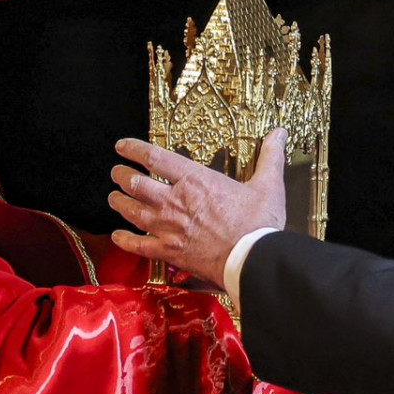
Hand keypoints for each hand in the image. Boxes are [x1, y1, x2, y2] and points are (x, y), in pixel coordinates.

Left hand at [109, 130, 288, 289]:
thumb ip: (270, 156)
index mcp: (195, 180)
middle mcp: (175, 201)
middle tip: (116, 173)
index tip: (122, 146)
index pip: (155, 158)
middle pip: (136, 183)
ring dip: (119, 202)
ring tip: (113, 198)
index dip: (134, 149)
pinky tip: (117, 236)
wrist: (252, 260)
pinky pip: (138, 245)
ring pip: (132, 211)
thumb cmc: (259, 224)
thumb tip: (280, 133)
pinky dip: (125, 240)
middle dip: (122, 176)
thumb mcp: (268, 184)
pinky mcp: (169, 252)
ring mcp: (168, 228)